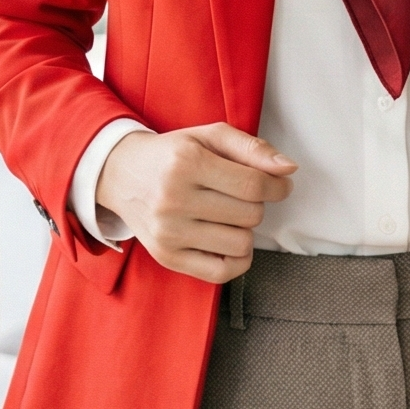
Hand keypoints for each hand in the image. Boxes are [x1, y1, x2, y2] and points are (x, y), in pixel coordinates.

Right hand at [94, 124, 294, 282]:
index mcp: (186, 163)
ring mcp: (168, 232)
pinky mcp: (166, 256)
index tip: (280, 185)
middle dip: (257, 204)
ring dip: (245, 230)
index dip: (278, 187)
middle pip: (250, 215)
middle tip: (242, 196)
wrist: (121, 174)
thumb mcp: (209, 136)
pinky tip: (229, 240)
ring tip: (230, 215)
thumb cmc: (172, 154)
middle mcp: (173, 199)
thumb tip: (288, 169)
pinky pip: (221, 272)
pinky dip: (237, 259)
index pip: (253, 185)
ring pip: (240, 244)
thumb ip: (252, 148)